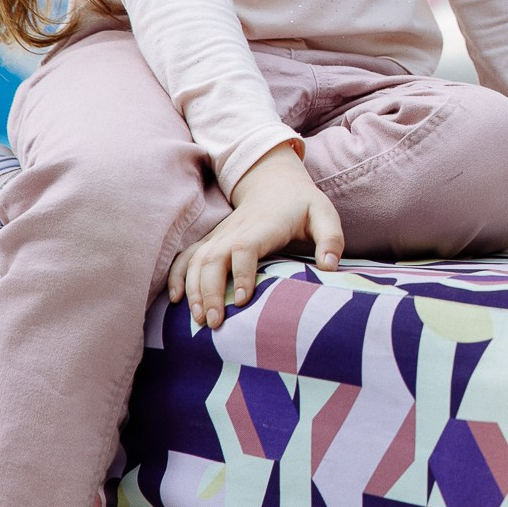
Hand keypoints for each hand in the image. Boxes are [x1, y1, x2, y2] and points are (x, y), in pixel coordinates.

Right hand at [169, 142, 342, 330]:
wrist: (275, 183)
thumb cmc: (302, 205)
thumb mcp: (325, 215)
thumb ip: (331, 239)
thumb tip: (330, 267)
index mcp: (262, 227)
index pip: (245, 249)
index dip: (242, 274)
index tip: (243, 301)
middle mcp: (234, 231)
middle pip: (213, 259)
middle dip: (210, 291)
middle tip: (214, 323)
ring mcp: (218, 236)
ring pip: (196, 261)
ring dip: (193, 290)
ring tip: (199, 320)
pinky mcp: (210, 241)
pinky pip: (185, 258)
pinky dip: (176, 276)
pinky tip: (176, 299)